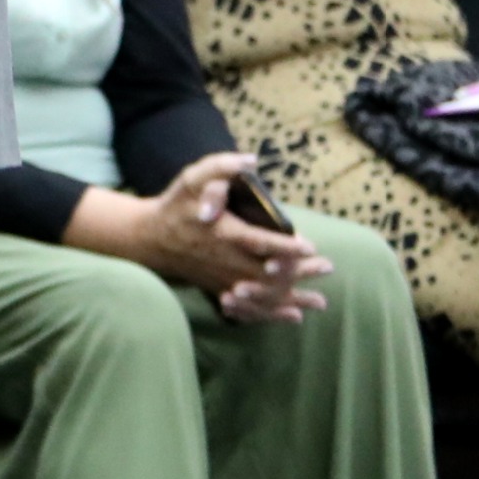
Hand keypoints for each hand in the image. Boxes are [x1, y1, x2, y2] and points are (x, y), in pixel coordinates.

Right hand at [71, 154, 326, 320]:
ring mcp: (223, 278)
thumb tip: (251, 161)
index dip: (284, 246)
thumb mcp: (192, 179)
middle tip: (327, 266)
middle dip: (298, 272)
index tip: (309, 246)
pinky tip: (295, 317)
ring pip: (262, 294)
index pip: (256, 241)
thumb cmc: (177, 206)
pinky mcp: (221, 289)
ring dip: (292, 298)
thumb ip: (219, 167)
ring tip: (321, 302)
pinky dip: (272, 315)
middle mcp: (224, 259)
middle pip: (267, 271)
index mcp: (221, 232)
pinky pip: (250, 308)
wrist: (151, 239)